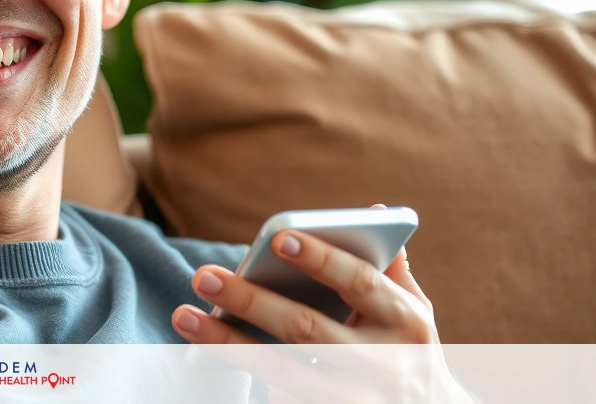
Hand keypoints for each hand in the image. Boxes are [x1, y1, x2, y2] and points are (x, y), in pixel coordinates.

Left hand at [171, 206, 475, 402]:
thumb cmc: (406, 349)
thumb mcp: (412, 309)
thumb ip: (391, 266)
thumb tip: (374, 209)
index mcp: (406, 321)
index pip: (359, 283)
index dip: (320, 259)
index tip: (279, 237)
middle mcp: (384, 363)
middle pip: (306, 329)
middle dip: (251, 300)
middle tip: (202, 274)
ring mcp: (356, 398)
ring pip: (281, 369)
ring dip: (228, 342)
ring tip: (183, 316)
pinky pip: (282, 397)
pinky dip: (245, 374)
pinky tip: (206, 352)